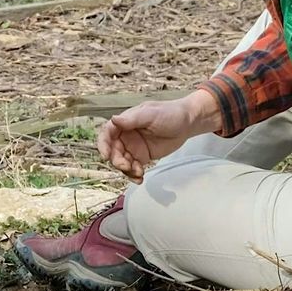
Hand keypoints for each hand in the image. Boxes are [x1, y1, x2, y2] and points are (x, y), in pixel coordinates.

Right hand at [97, 92, 216, 182]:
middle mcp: (127, 135)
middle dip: (117, 161)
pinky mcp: (142, 157)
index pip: (107, 133)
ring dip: (126, 170)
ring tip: (138, 173)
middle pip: (113, 151)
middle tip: (127, 166)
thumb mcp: (150, 114)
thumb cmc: (170, 113)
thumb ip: (132, 119)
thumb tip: (114, 120)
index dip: (103, 144)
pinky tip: (140, 177)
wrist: (188, 123)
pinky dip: (134, 175)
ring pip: (122, 162)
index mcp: (125, 122)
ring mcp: (134, 147)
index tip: (106, 155)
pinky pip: (133, 168)